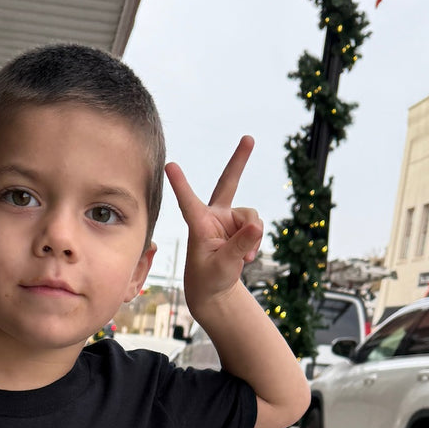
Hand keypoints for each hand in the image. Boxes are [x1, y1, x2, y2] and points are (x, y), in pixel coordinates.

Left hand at [164, 136, 263, 316]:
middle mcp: (213, 216)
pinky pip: (257, 226)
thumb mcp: (224, 265)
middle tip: (248, 138)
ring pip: (252, 216)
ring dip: (253, 237)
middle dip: (239, 161)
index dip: (180, 185)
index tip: (170, 165)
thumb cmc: (209, 278)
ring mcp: (228, 219)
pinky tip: (247, 256)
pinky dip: (256, 241)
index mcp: (198, 225)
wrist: (214, 288)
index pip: (188, 203)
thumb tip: (258, 226)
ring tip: (244, 257)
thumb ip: (240, 246)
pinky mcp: (240, 226)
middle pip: (227, 183)